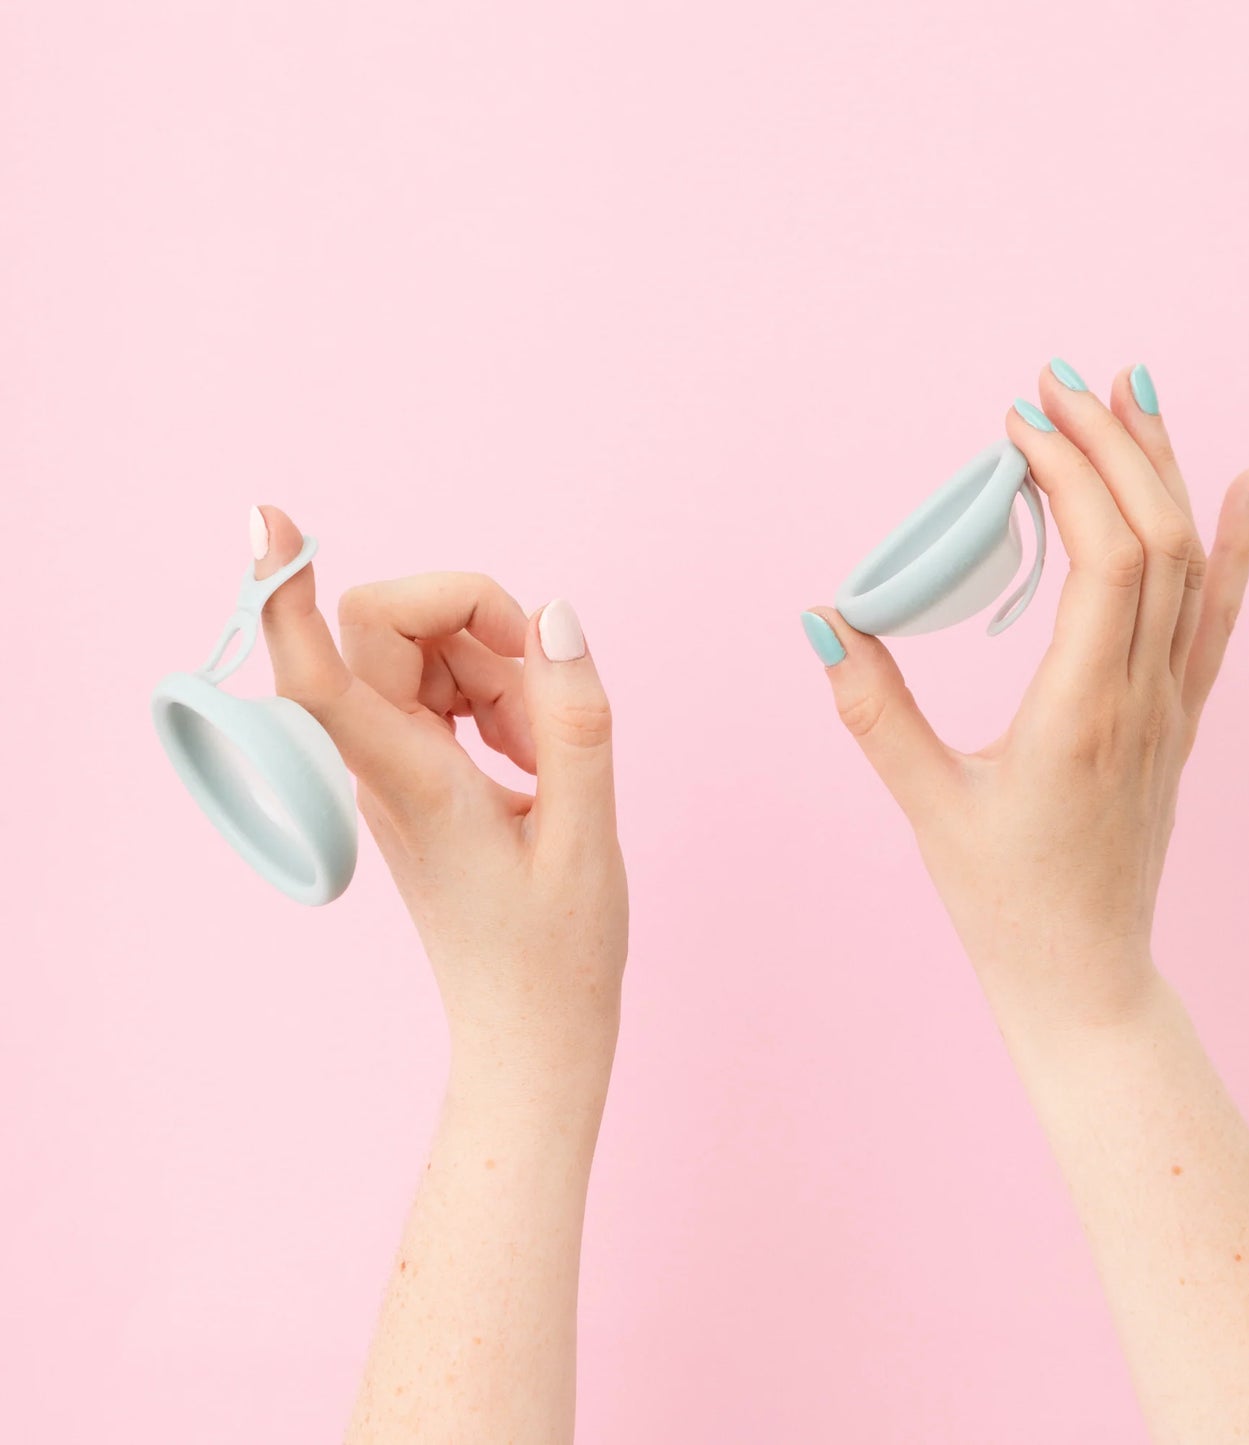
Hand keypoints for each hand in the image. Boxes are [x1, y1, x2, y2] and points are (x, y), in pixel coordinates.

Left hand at [252, 506, 626, 1097]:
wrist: (530, 1032)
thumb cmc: (557, 952)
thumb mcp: (589, 833)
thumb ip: (575, 717)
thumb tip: (553, 611)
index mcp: (411, 784)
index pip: (318, 673)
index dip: (284, 589)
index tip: (267, 517)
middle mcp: (384, 768)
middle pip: (385, 630)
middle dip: (472, 623)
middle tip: (540, 689)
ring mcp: (396, 771)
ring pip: (427, 658)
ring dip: (500, 674)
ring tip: (546, 756)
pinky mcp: (420, 777)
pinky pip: (448, 695)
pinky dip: (501, 702)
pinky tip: (534, 761)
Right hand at [803, 363, 1248, 1035]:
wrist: (1083, 973)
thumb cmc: (1002, 899)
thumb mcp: (925, 802)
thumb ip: (872, 707)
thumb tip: (823, 618)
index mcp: (1080, 714)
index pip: (1105, 558)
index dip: (1071, 475)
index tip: (1017, 426)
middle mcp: (1143, 698)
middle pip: (1157, 538)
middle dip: (1111, 445)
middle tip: (1058, 381)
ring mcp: (1172, 707)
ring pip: (1194, 564)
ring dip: (1164, 469)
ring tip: (1135, 391)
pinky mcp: (1178, 718)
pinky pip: (1221, 615)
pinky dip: (1238, 541)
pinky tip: (1247, 480)